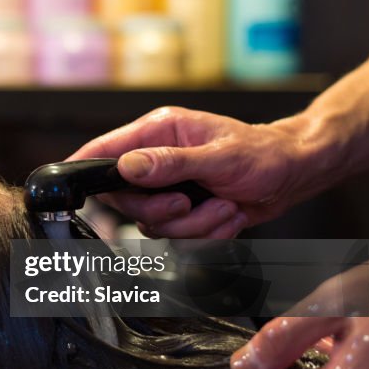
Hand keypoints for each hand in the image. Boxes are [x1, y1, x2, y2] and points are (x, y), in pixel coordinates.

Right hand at [69, 107, 313, 238]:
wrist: (295, 175)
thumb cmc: (264, 155)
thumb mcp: (219, 157)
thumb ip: (170, 163)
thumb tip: (127, 166)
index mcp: (158, 132)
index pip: (105, 150)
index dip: (84, 167)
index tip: (72, 182)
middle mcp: (157, 158)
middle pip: (125, 199)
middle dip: (160, 211)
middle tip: (188, 203)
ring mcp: (169, 187)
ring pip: (152, 223)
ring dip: (192, 225)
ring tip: (222, 207)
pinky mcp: (183, 211)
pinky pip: (175, 236)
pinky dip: (205, 233)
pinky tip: (225, 215)